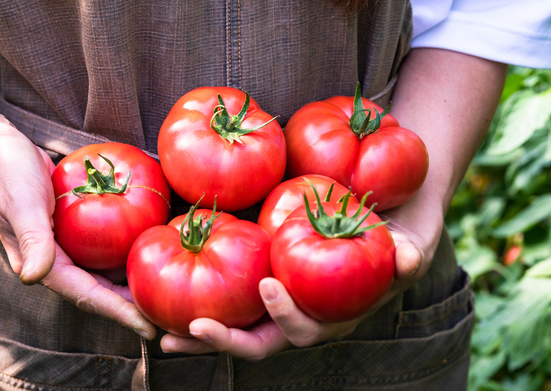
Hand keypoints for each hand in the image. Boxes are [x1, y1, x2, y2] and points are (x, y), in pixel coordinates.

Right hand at [0, 126, 155, 338]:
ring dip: (132, 282)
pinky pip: (106, 245)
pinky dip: (127, 251)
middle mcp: (58, 260)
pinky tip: (151, 249)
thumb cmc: (8, 172)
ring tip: (164, 291)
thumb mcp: (21, 203)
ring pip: (105, 271)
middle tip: (167, 316)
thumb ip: (31, 238)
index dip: (118, 313)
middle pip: (102, 290)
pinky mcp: (77, 228)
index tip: (148, 329)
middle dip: (132, 306)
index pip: (86, 295)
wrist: (0, 147)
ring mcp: (68, 245)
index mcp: (43, 263)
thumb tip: (34, 278)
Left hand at [159, 193, 441, 360]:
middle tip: (189, 329)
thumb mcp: (411, 242)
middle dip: (224, 341)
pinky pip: (229, 299)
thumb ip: (410, 253)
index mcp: (331, 317)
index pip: (305, 329)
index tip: (267, 284)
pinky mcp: (262, 282)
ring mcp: (277, 304)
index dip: (287, 314)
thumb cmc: (395, 237)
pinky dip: (199, 299)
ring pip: (235, 328)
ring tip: (158, 329)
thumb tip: (408, 258)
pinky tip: (165, 293)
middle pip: (258, 343)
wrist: (380, 226)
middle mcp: (299, 318)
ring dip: (198, 334)